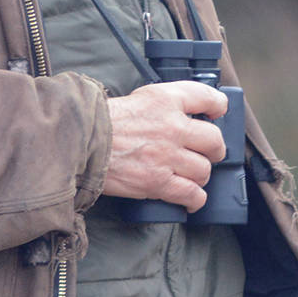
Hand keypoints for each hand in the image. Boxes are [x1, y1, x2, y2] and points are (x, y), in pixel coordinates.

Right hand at [99, 81, 229, 211]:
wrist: (79, 141)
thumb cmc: (103, 121)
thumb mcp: (137, 98)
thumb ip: (163, 105)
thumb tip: (186, 115)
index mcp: (165, 99)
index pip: (208, 98)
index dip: (218, 107)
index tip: (217, 113)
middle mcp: (172, 126)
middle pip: (214, 141)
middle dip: (213, 149)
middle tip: (204, 152)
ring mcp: (167, 156)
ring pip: (204, 170)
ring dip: (199, 175)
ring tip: (188, 174)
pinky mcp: (158, 181)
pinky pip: (192, 194)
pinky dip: (195, 198)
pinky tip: (190, 197)